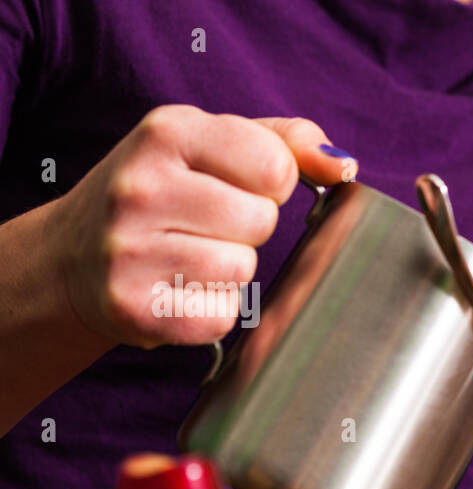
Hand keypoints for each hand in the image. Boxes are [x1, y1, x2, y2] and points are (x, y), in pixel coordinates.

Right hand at [47, 105, 355, 347]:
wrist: (72, 258)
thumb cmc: (162, 195)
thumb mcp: (209, 146)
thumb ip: (284, 142)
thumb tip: (342, 165)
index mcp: (166, 132)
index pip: (275, 166)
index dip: (271, 183)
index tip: (239, 185)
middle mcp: (140, 187)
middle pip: (261, 220)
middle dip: (248, 228)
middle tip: (206, 225)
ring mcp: (130, 249)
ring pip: (242, 268)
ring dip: (230, 269)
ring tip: (188, 256)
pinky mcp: (135, 307)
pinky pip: (222, 314)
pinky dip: (213, 309)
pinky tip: (180, 290)